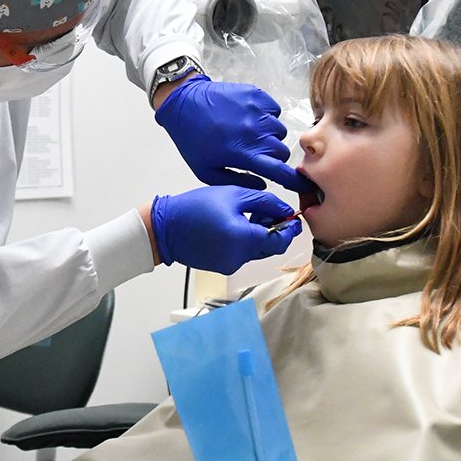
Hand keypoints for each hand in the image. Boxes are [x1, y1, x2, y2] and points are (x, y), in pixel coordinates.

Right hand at [145, 186, 299, 272]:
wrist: (165, 228)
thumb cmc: (195, 207)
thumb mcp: (234, 194)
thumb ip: (265, 202)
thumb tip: (284, 209)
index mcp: (245, 239)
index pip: (281, 241)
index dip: (291, 229)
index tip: (294, 218)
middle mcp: (240, 257)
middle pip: (270, 247)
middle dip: (275, 230)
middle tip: (269, 211)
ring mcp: (230, 264)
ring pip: (257, 251)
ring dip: (260, 235)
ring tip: (248, 215)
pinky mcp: (222, 266)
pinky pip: (243, 255)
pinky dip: (246, 242)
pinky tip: (235, 225)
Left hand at [153, 75, 308, 194]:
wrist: (183, 103)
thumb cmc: (192, 138)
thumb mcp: (207, 171)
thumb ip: (237, 182)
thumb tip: (262, 185)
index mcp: (244, 154)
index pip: (280, 172)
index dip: (294, 180)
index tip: (302, 184)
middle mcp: (255, 133)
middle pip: (282, 151)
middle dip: (274, 157)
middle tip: (257, 154)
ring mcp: (257, 111)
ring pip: (279, 131)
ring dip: (269, 136)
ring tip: (249, 134)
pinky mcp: (256, 95)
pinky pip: (274, 110)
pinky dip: (266, 116)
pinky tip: (249, 118)